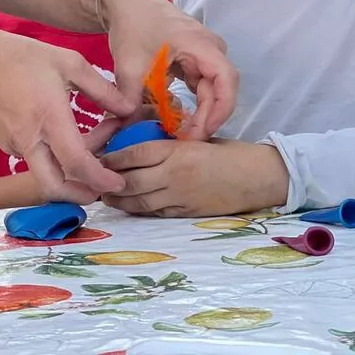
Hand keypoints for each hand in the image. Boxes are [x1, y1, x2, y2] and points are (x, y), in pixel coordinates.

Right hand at [0, 18, 129, 202]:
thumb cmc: (23, 56)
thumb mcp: (70, 63)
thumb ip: (102, 90)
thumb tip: (129, 109)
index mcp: (48, 118)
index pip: (76, 163)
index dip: (100, 179)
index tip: (118, 183)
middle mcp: (28, 139)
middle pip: (54, 187)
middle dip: (81, 195)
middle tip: (105, 188)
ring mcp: (13, 145)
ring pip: (46, 173)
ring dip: (72, 169)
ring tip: (97, 139)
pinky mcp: (6, 144)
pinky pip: (36, 160)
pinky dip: (56, 157)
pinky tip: (72, 135)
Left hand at [100, 139, 289, 217]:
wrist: (258, 177)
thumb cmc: (231, 153)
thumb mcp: (199, 140)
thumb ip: (173, 145)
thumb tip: (144, 146)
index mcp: (178, 151)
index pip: (136, 154)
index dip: (114, 158)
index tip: (99, 158)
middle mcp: (174, 175)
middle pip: (131, 182)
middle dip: (110, 184)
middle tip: (95, 182)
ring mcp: (179, 197)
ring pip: (140, 202)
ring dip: (120, 202)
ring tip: (107, 198)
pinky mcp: (186, 213)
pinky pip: (155, 213)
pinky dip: (140, 210)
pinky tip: (132, 207)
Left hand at [103, 0, 237, 140]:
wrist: (127, 2)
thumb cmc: (133, 26)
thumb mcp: (128, 66)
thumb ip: (130, 100)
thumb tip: (127, 132)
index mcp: (202, 46)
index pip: (226, 82)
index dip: (219, 111)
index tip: (200, 134)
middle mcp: (210, 50)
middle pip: (220, 90)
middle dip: (207, 118)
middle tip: (186, 142)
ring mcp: (204, 55)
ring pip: (211, 90)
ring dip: (201, 113)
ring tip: (183, 136)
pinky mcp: (194, 60)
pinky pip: (201, 86)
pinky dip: (193, 104)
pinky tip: (178, 120)